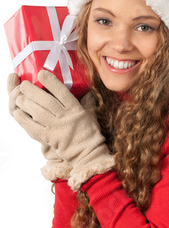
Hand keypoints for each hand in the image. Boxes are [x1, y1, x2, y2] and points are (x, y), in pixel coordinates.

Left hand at [14, 70, 113, 188]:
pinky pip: (33, 127)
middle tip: (23, 85)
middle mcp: (65, 117)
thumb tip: (86, 88)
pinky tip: (18, 113)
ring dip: (25, 103)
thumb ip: (86, 101)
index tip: (41, 74)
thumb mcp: (91, 114)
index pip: (62, 92)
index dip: (50, 82)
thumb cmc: (89, 133)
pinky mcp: (49, 138)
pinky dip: (23, 119)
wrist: (88, 154)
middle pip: (46, 101)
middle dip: (32, 91)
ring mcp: (56, 128)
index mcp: (76, 109)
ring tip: (19, 97)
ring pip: (37, 113)